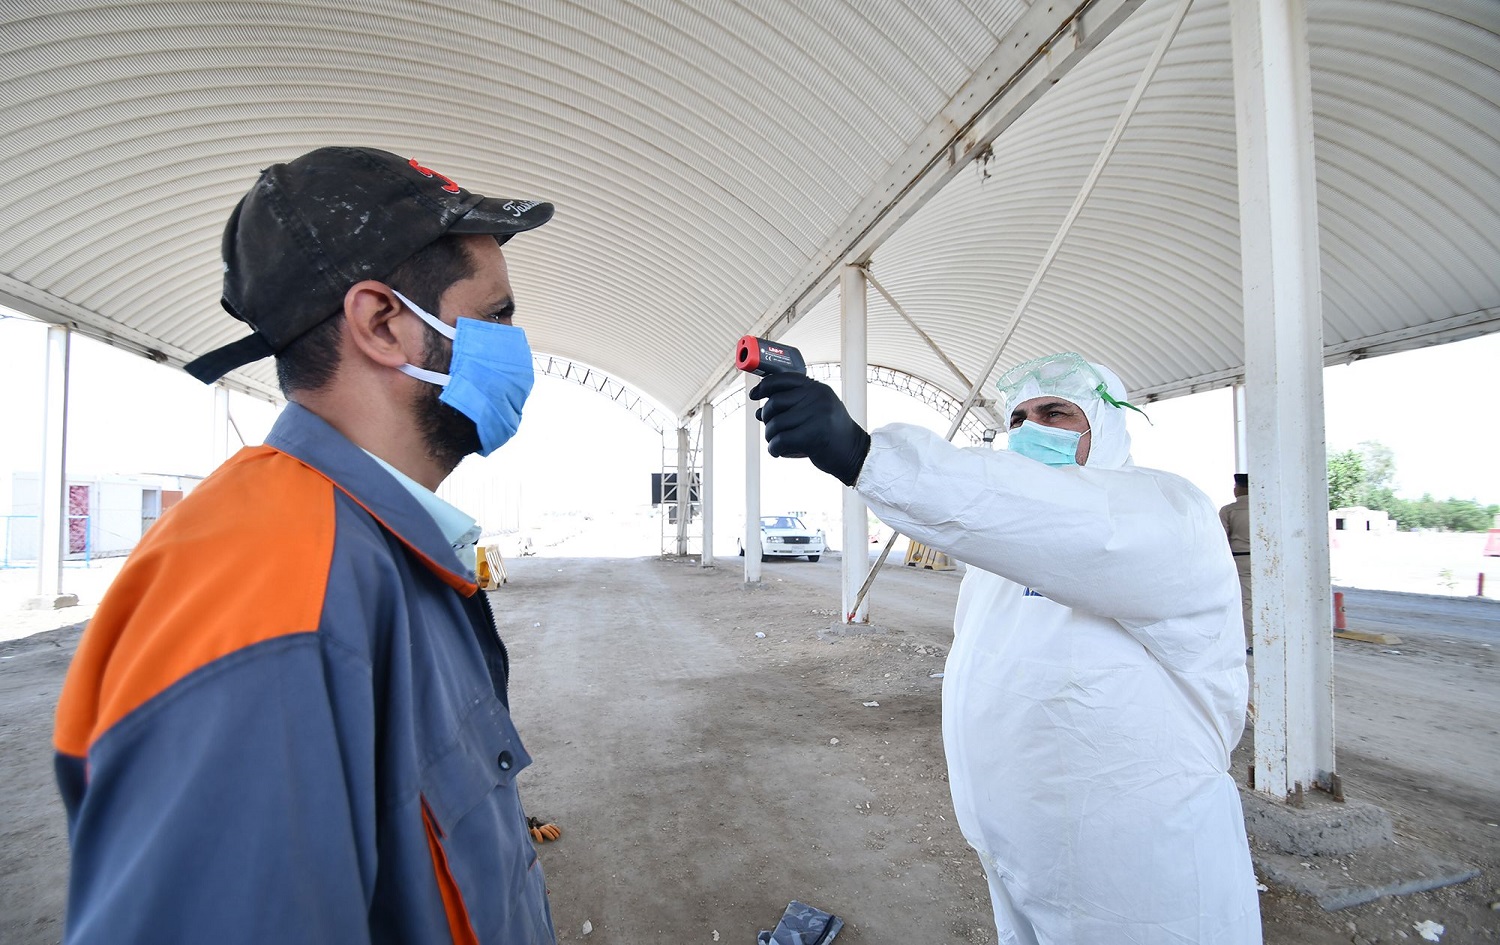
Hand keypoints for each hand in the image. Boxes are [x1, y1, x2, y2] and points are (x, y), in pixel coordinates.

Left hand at [749, 373, 870, 486]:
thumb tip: (760, 410)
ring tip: (775, 443)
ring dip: (770, 436)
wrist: (854, 453)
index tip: (754, 395)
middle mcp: (817, 398)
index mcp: (817, 388)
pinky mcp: (813, 436)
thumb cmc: (830, 433)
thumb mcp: (818, 410)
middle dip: (766, 418)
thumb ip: (794, 405)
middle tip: (770, 429)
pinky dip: (774, 448)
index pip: (783, 378)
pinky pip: (780, 440)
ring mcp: (817, 416)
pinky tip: (777, 452)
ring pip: (775, 424)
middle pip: (775, 403)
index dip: (764, 386)